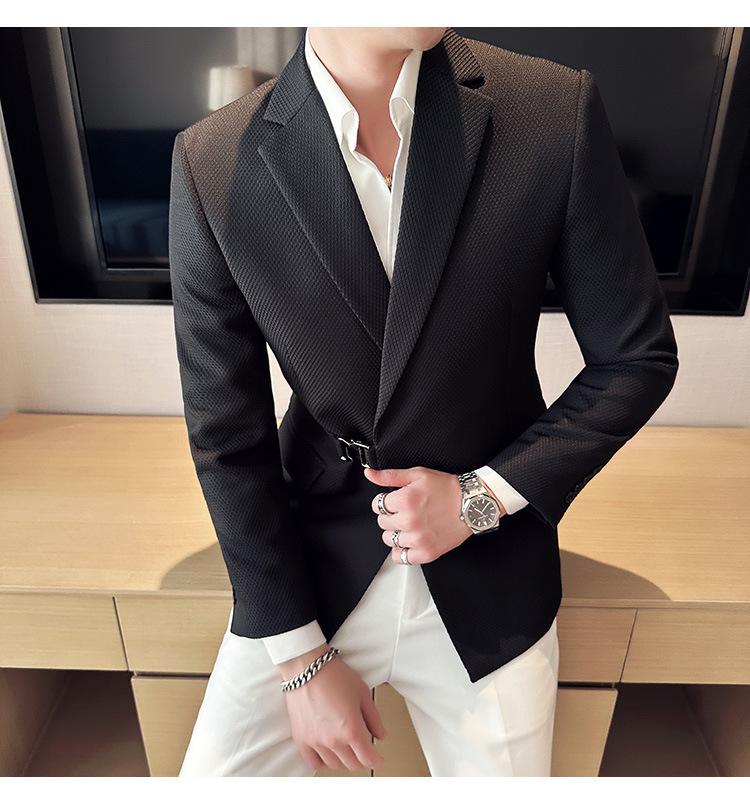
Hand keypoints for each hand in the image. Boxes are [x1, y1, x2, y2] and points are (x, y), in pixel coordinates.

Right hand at [278, 643, 385, 771]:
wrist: (307, 667)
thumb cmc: (335, 675)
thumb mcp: (363, 693)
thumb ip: (374, 718)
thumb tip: (381, 735)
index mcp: (352, 730)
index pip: (368, 759)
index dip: (376, 760)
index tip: (378, 758)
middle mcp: (333, 741)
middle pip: (353, 764)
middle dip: (361, 758)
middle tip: (362, 748)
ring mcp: (316, 742)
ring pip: (334, 765)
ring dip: (343, 759)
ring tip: (345, 747)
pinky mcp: (301, 739)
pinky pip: (313, 763)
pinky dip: (322, 761)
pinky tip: (327, 753)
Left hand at [364, 466, 505, 564]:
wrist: (472, 503)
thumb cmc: (447, 488)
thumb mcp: (417, 474)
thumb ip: (389, 476)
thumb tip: (370, 474)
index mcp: (405, 500)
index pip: (377, 505)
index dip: (386, 501)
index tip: (396, 501)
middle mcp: (409, 521)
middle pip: (382, 522)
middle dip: (391, 515)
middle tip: (406, 511)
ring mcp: (418, 539)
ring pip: (389, 539)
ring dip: (396, 532)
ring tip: (410, 524)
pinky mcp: (426, 553)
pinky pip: (401, 558)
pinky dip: (402, 551)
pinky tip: (411, 540)